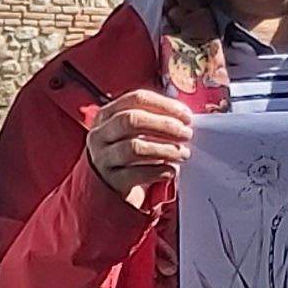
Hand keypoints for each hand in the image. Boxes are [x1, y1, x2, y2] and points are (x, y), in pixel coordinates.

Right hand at [82, 87, 195, 205]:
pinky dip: (159, 171)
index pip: (136, 99)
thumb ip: (152, 119)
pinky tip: (171, 171)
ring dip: (165, 149)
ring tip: (182, 153)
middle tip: (186, 134)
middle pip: (132, 120)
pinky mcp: (110, 181)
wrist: (104, 189)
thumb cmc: (125, 155)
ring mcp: (102, 158)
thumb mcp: (129, 133)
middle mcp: (100, 134)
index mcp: (106, 115)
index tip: (186, 116)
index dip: (165, 105)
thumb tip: (184, 116)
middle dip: (165, 125)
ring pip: (134, 148)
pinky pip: (136, 174)